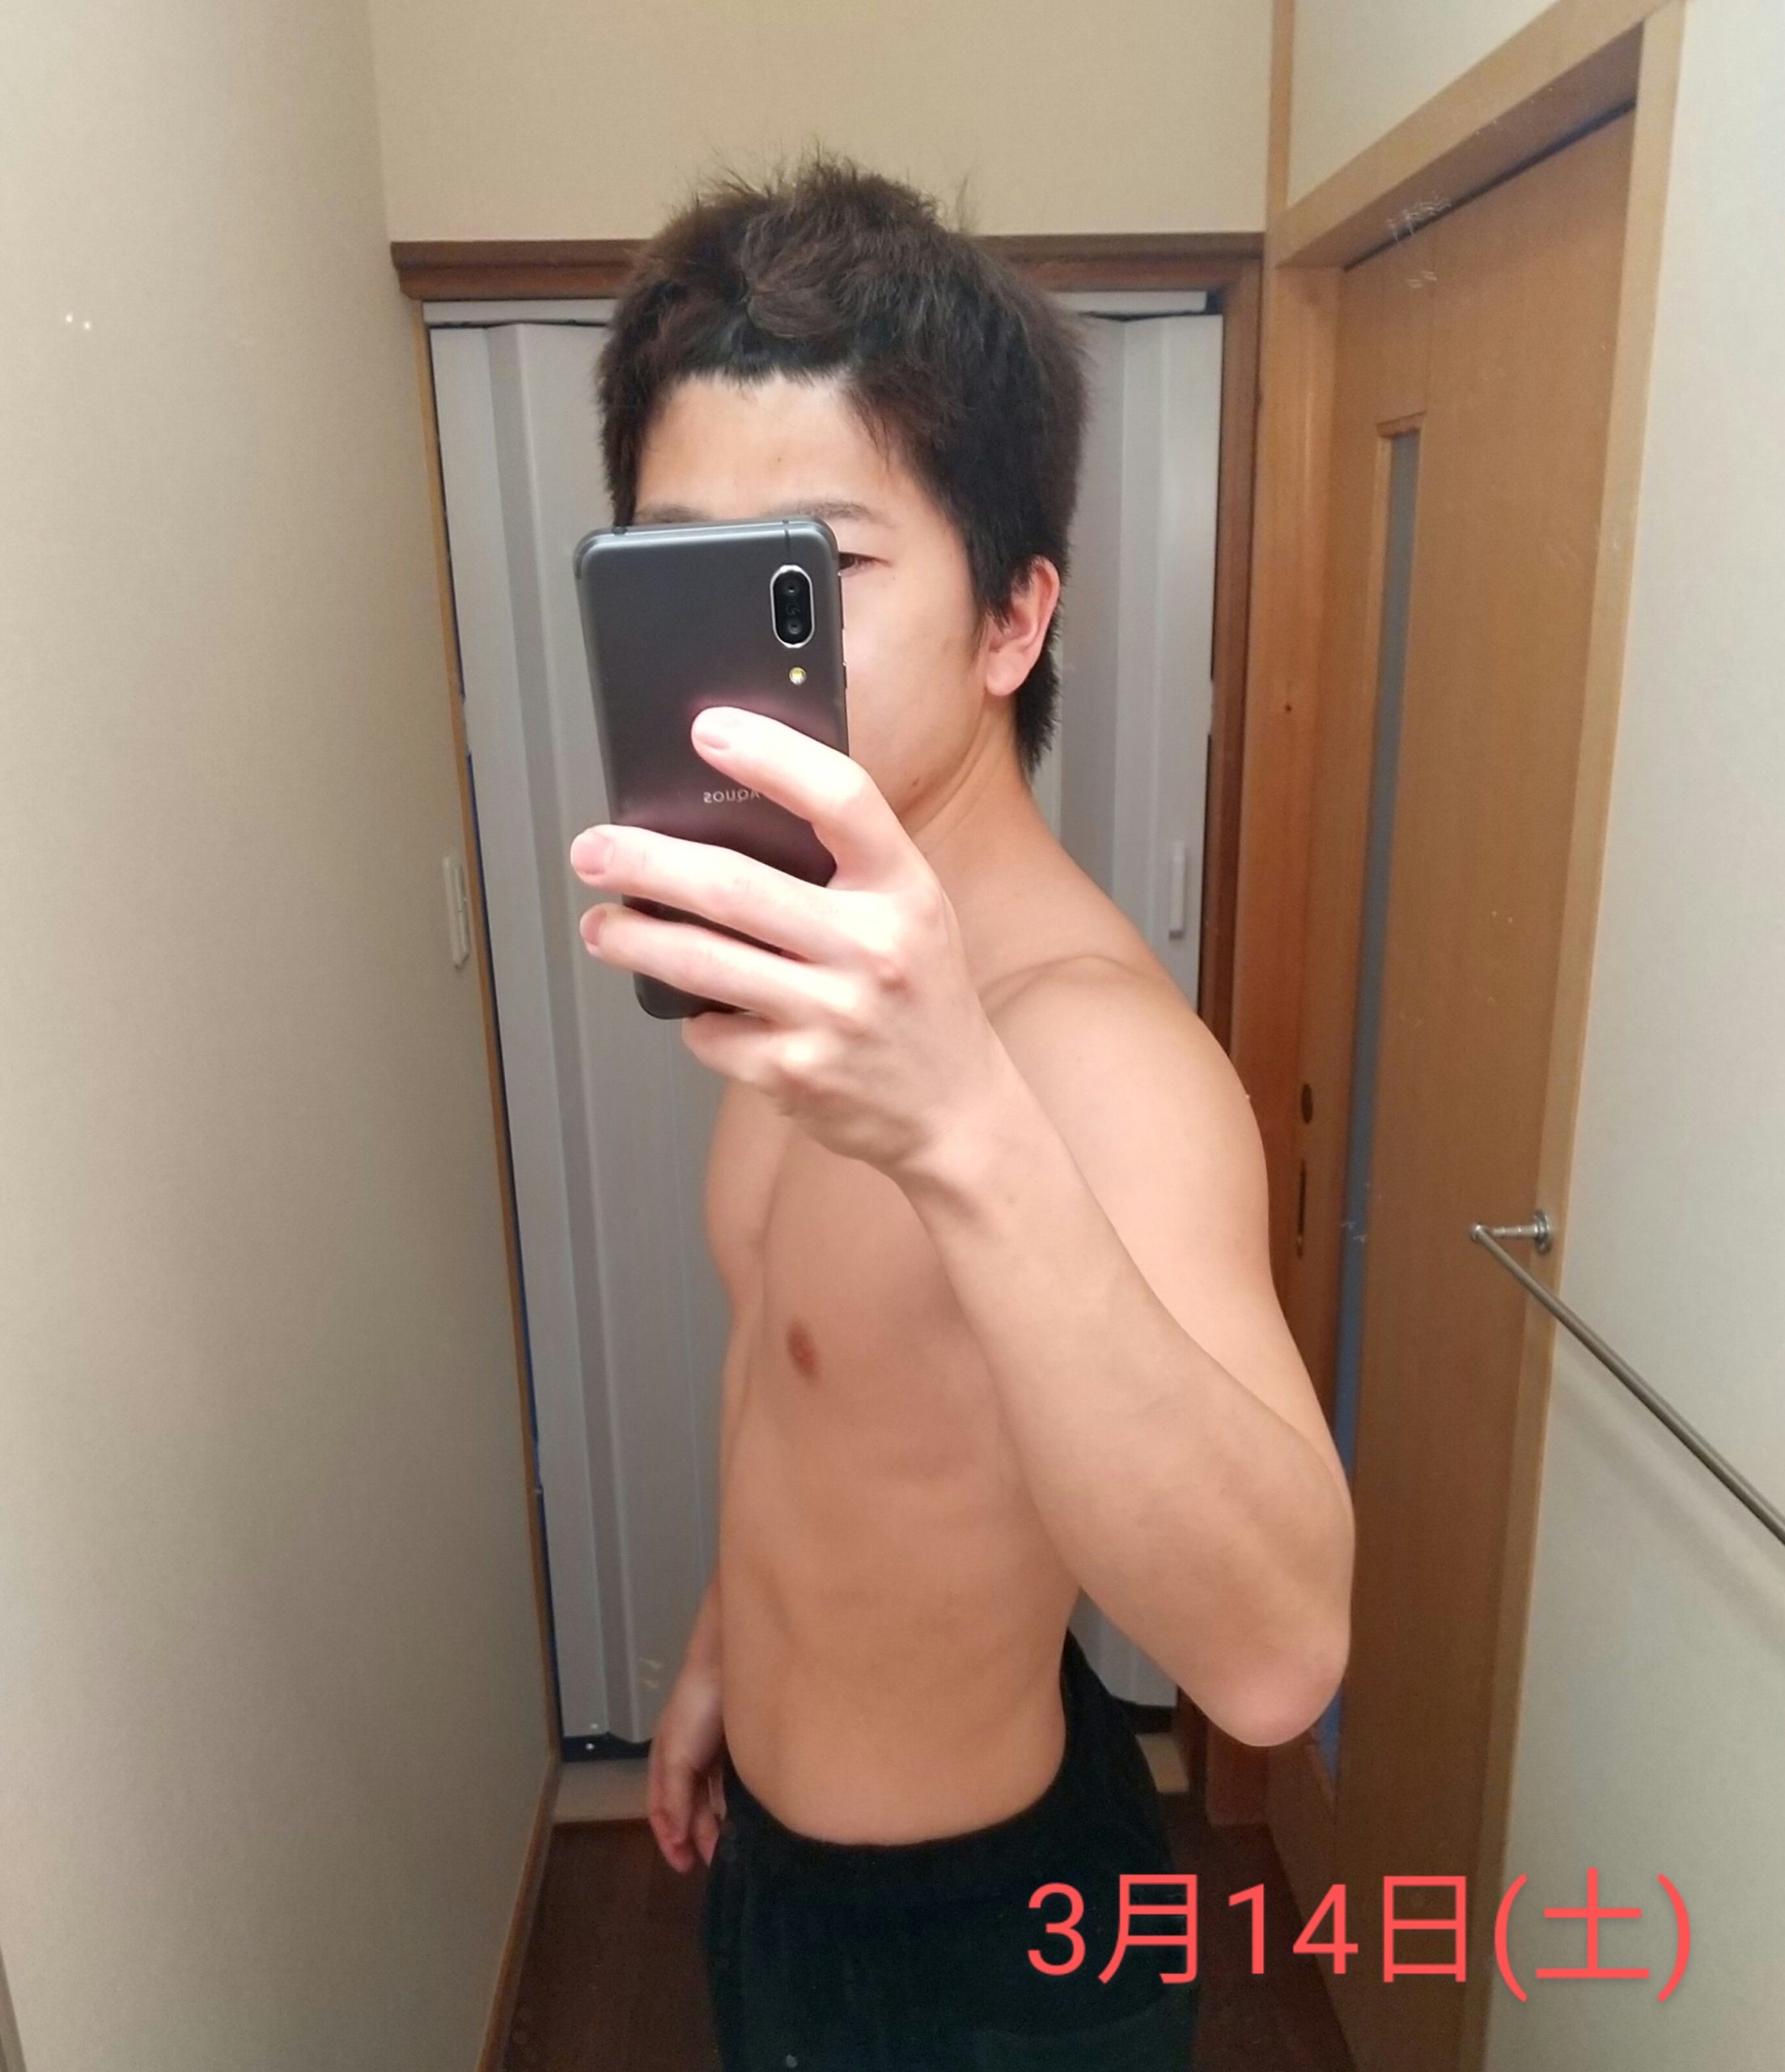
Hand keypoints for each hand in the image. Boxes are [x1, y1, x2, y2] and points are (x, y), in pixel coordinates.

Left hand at [570, 706, 1013, 1181]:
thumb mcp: (912, 914)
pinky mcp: (795, 1072)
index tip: (708, 730)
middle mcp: (872, 948)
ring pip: (700, 962)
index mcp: (905, 890)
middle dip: (645, 861)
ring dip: (633, 939)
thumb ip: (846, 868)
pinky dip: (695, 1019)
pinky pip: (711, 1032)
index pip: (841, 799)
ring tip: (600, 925)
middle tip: (593, 848)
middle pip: (735, 886)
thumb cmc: (918, 997)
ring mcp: (832, 1014)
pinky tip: (703, 1011)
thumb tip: (726, 818)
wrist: (953, 1109)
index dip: (771, 756)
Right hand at [646, 1650, 725, 1872]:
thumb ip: (673, 1797)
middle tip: (715, 1862)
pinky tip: (743, 1819)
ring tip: (730, 1847)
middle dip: (697, 1836)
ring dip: (715, 1824)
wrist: (731, 1665)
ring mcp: (712, 1752)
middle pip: (688, 1807)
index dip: (669, 1839)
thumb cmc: (696, 1710)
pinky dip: (732, 1805)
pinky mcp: (737, 1747)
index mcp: (664, 1759)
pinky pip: (731, 1785)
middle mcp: (687, 1759)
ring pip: (710, 1798)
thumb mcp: (676, 1756)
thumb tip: (674, 1838)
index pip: (660, 1809)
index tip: (684, 1867)